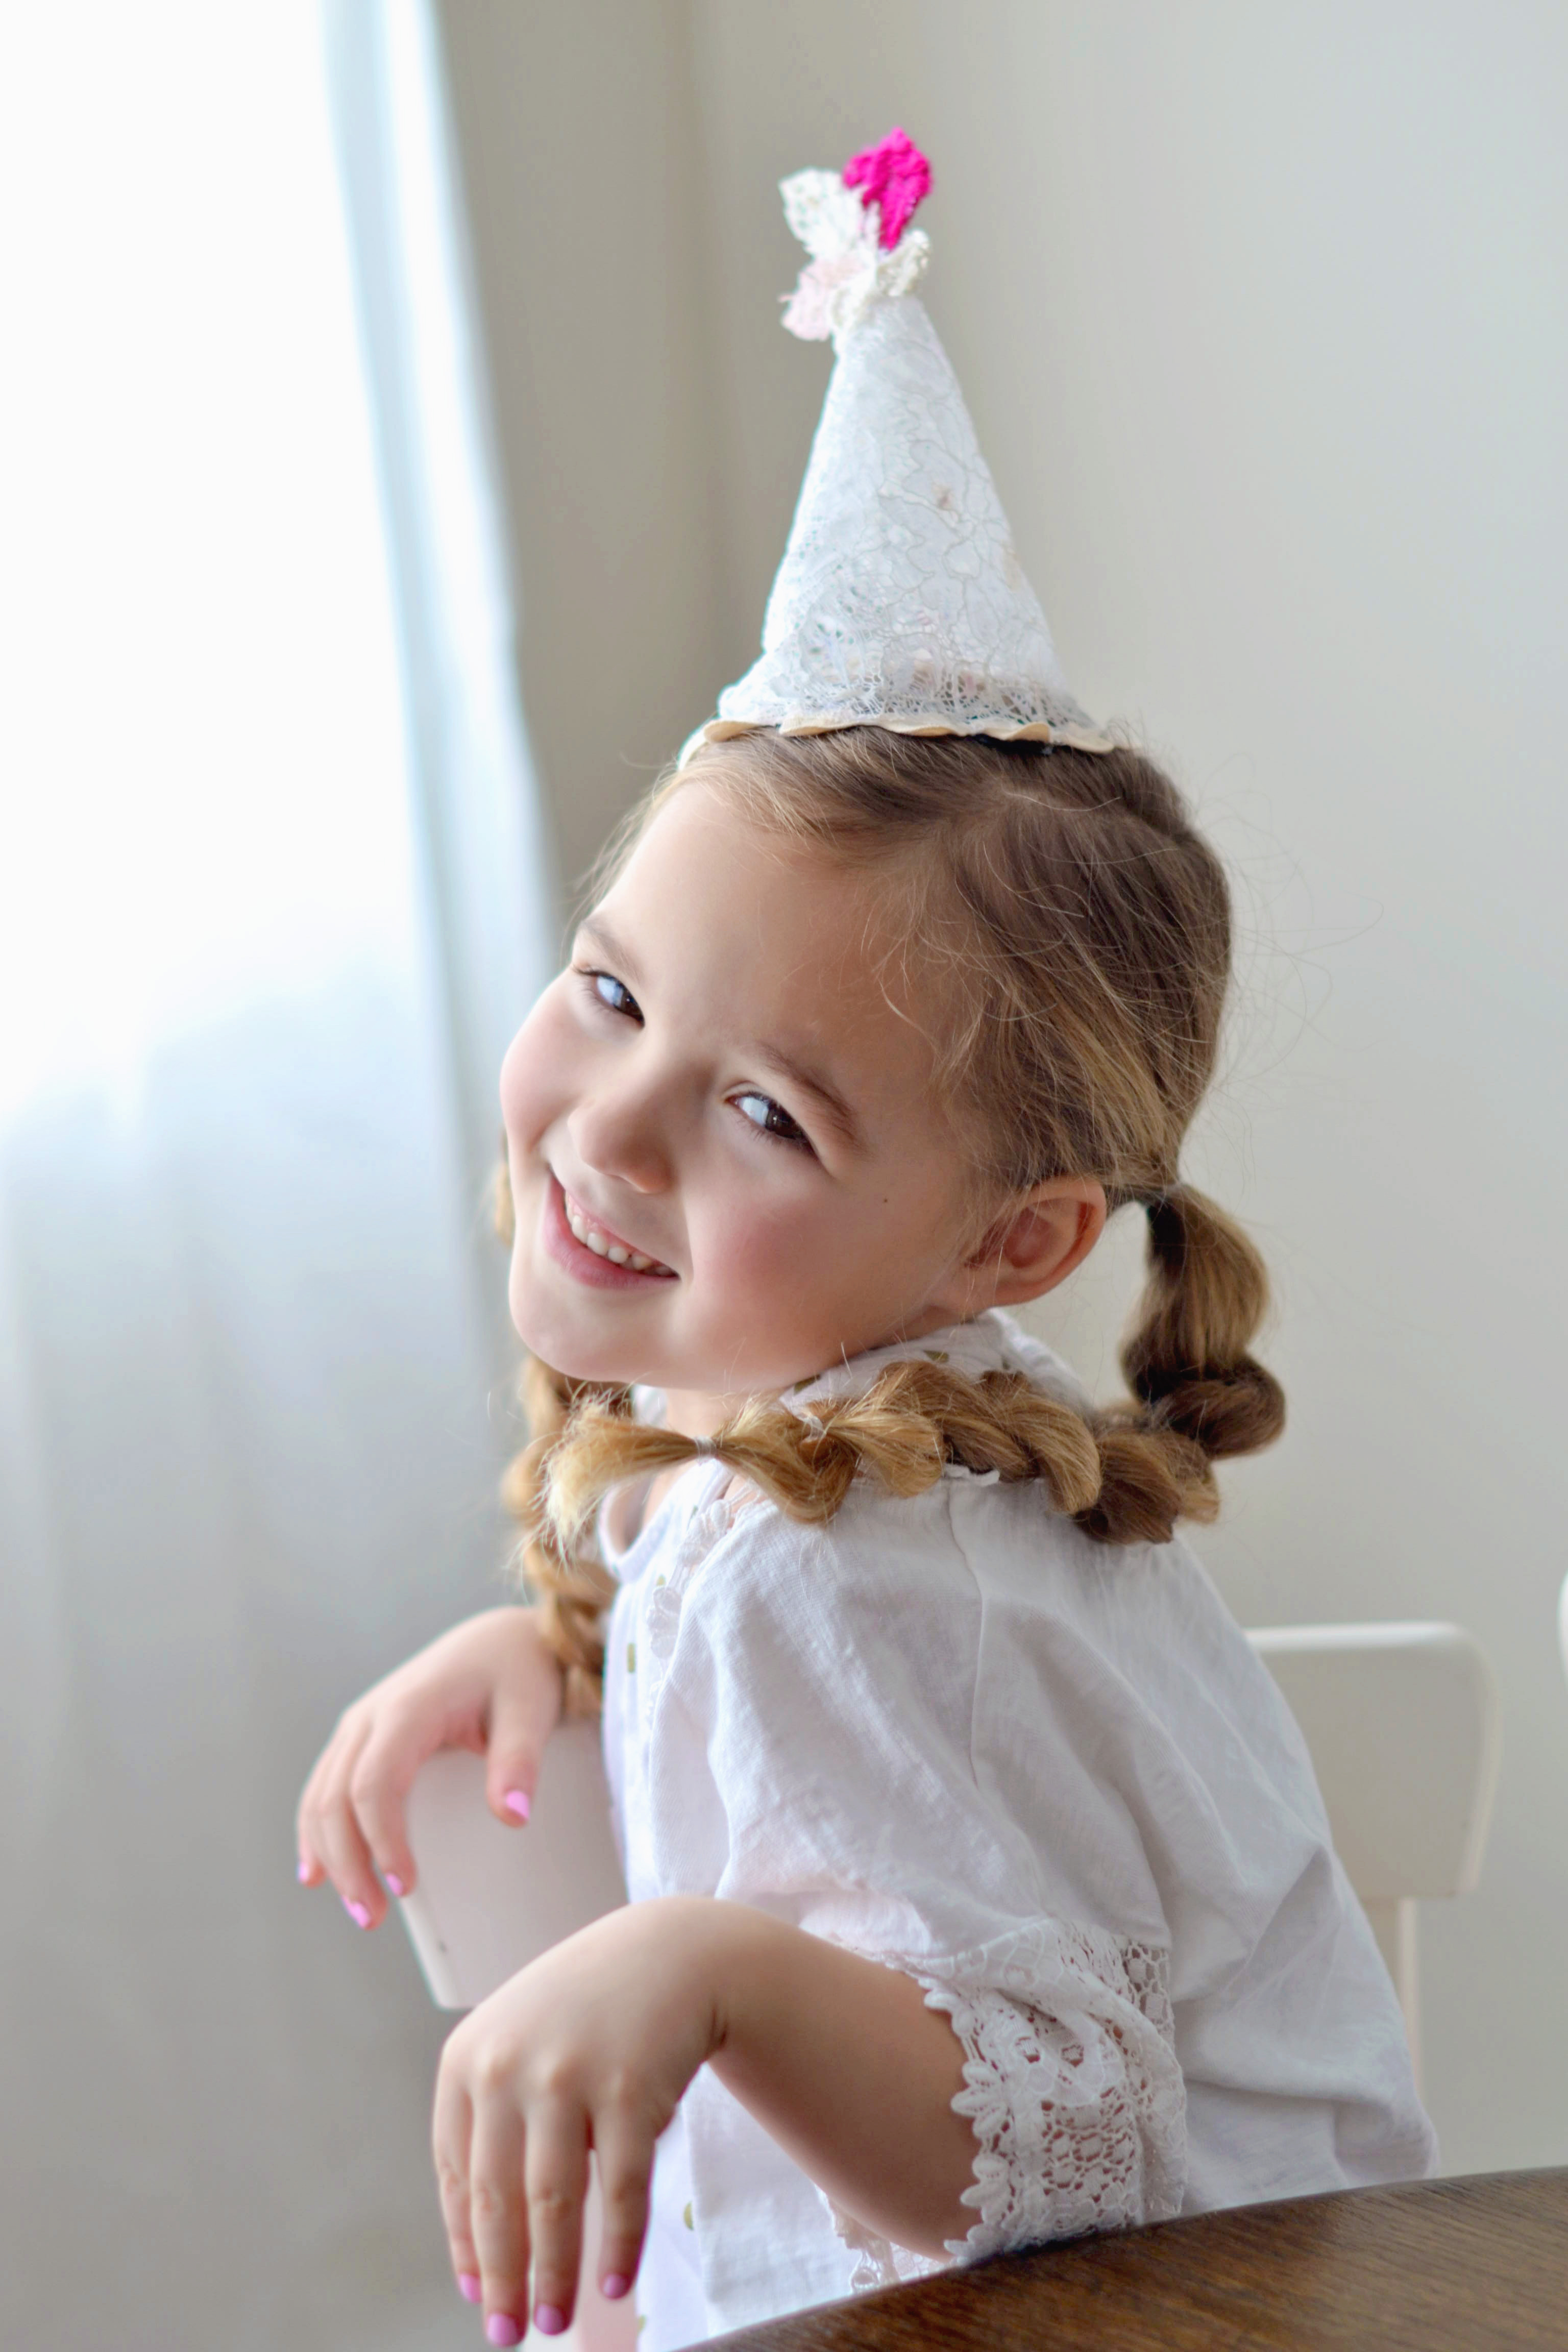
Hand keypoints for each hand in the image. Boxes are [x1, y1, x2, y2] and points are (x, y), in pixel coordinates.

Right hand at [295, 1606, 563, 1928]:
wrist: (500, 1639)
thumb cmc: (518, 1672)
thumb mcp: (531, 1710)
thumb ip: (520, 1760)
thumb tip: (512, 1816)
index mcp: (410, 1705)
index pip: (376, 1783)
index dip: (382, 1839)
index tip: (404, 1886)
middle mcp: (373, 1713)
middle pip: (337, 1797)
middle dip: (349, 1862)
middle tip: (373, 1917)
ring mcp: (361, 1723)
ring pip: (322, 1795)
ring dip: (330, 1855)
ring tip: (358, 1908)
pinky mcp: (362, 1735)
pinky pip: (326, 1785)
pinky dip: (317, 1830)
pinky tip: (317, 1871)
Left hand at [433, 1897, 725, 2340]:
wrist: (667, 1952)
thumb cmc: (584, 2012)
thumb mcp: (517, 2045)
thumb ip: (491, 2124)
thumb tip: (479, 2252)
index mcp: (466, 2059)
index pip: (455, 2177)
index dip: (467, 2245)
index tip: (478, 2297)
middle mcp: (507, 2065)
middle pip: (497, 2200)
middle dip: (503, 2280)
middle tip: (509, 2334)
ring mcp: (567, 2074)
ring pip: (553, 2205)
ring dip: (553, 2275)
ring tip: (554, 2320)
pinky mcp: (628, 2088)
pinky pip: (620, 2190)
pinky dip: (617, 2246)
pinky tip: (614, 2283)